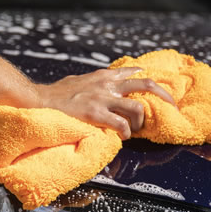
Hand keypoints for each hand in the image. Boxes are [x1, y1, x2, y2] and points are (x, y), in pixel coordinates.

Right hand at [34, 67, 175, 139]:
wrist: (39, 100)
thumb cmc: (56, 95)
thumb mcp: (78, 81)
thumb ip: (93, 83)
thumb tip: (100, 85)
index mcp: (103, 77)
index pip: (134, 73)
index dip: (150, 82)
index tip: (159, 92)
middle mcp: (107, 85)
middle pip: (146, 85)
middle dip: (164, 96)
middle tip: (171, 108)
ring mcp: (102, 99)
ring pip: (137, 108)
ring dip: (140, 123)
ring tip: (134, 131)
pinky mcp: (95, 114)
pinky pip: (121, 125)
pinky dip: (126, 133)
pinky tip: (122, 138)